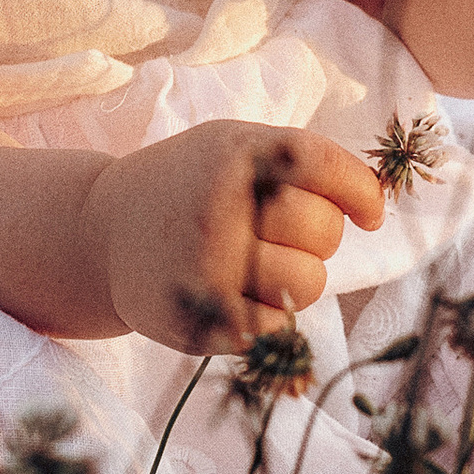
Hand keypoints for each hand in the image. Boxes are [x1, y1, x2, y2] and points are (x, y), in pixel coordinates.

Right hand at [92, 122, 385, 351]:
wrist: (98, 236)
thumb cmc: (187, 186)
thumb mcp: (230, 146)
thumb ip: (298, 159)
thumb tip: (376, 203)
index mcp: (235, 158)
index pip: (325, 168)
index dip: (361, 192)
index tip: (370, 214)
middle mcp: (221, 211)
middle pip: (324, 232)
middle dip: (322, 237)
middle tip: (284, 235)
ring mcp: (209, 270)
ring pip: (308, 284)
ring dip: (300, 278)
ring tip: (261, 265)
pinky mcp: (202, 321)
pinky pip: (278, 327)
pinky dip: (272, 314)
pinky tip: (239, 295)